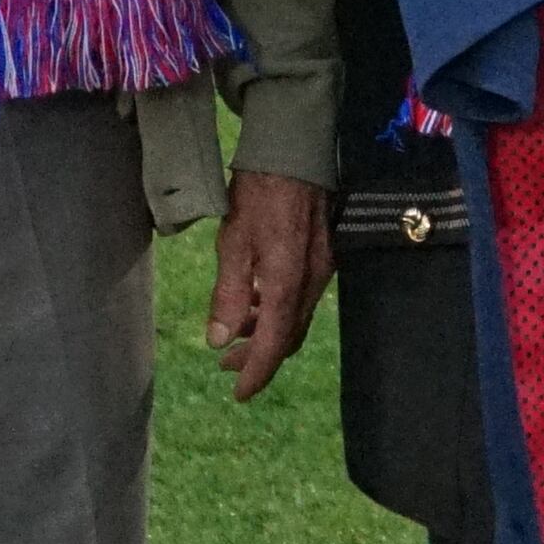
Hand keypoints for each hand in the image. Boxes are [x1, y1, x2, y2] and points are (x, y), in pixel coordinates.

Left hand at [202, 168, 328, 400]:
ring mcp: (322, 268)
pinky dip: (278, 309)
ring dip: (267, 332)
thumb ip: (229, 294)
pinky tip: (256, 300)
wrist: (295, 149)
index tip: (239, 394)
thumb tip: (220, 340)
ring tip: (235, 333)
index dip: (257, 372)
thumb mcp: (233, 241)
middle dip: (259, 356)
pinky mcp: (323, 254)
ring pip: (296, 317)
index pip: (275, 343)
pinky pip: (302, 296)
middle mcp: (313, 281)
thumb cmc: (258, 191)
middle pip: (290, 336)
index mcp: (289, 282)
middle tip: (226, 366)